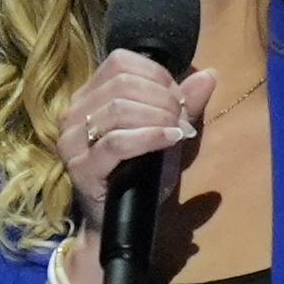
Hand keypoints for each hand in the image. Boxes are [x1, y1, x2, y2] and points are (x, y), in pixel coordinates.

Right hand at [54, 49, 216, 232]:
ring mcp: (73, 141)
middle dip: (162, 97)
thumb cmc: (141, 174)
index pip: (120, 62)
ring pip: (118, 109)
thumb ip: (185, 104)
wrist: (122, 221)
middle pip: (122, 82)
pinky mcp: (81, 168)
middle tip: (182, 119)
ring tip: (177, 131)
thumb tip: (210, 74)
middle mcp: (74, 113)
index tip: (179, 99)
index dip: (157, 75)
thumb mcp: (166, 132)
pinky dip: (149, 137)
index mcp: (89, 96)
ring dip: (158, 116)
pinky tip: (171, 140)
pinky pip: (116, 142)